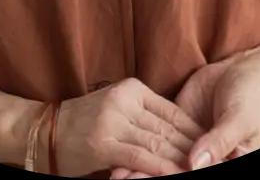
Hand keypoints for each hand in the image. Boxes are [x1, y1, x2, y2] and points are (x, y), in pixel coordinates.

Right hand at [54, 77, 206, 176]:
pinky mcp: (104, 142)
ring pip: (158, 142)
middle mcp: (125, 100)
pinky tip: (177, 175)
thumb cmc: (83, 124)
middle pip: (168, 128)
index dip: (194, 131)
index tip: (213, 145)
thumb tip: (177, 134)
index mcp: (132, 88)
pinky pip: (141, 157)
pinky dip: (161, 168)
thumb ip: (142, 116)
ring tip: (200, 169)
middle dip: (193, 148)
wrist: (44, 131)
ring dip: (182, 160)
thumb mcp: (116, 109)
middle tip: (214, 159)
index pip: (172, 111)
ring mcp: (114, 120)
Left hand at [109, 55, 259, 177]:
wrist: (246, 72)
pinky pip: (158, 136)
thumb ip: (218, 142)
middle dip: (148, 174)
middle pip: (171, 170)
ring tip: (116, 169)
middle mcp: (202, 159)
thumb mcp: (239, 120)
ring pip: (161, 157)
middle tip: (122, 177)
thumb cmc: (251, 99)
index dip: (168, 177)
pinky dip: (142, 141)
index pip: (189, 174)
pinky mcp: (176, 123)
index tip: (141, 179)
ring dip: (139, 163)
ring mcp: (187, 142)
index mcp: (220, 162)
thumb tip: (195, 165)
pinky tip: (121, 146)